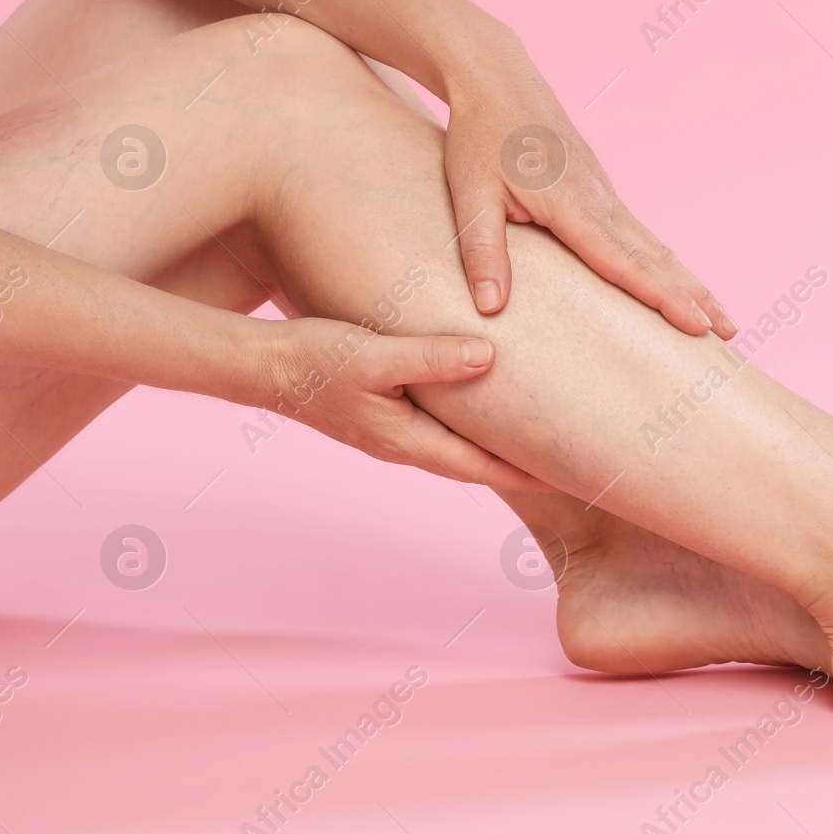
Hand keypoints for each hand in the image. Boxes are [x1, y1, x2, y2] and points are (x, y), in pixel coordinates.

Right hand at [256, 318, 550, 491]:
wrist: (258, 366)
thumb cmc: (312, 359)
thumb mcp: (373, 354)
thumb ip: (429, 358)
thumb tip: (487, 358)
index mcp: (408, 439)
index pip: (483, 466)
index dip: (530, 474)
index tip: (574, 478)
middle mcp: (405, 444)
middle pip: (478, 465)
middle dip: (524, 469)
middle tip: (574, 466)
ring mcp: (394, 431)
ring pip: (461, 447)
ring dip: (499, 449)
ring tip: (543, 441)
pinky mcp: (386, 412)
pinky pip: (443, 427)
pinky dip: (473, 427)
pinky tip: (488, 409)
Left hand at [440, 28, 737, 339]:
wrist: (498, 78)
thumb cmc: (479, 137)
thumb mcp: (469, 194)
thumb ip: (481, 251)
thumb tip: (491, 308)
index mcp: (571, 204)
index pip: (623, 261)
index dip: (660, 296)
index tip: (694, 324)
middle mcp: (599, 199)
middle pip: (656, 258)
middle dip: (695, 297)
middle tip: (728, 334)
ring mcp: (605, 193)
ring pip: (657, 246)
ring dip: (691, 283)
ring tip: (721, 319)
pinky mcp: (601, 190)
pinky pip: (642, 234)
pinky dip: (668, 264)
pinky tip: (680, 283)